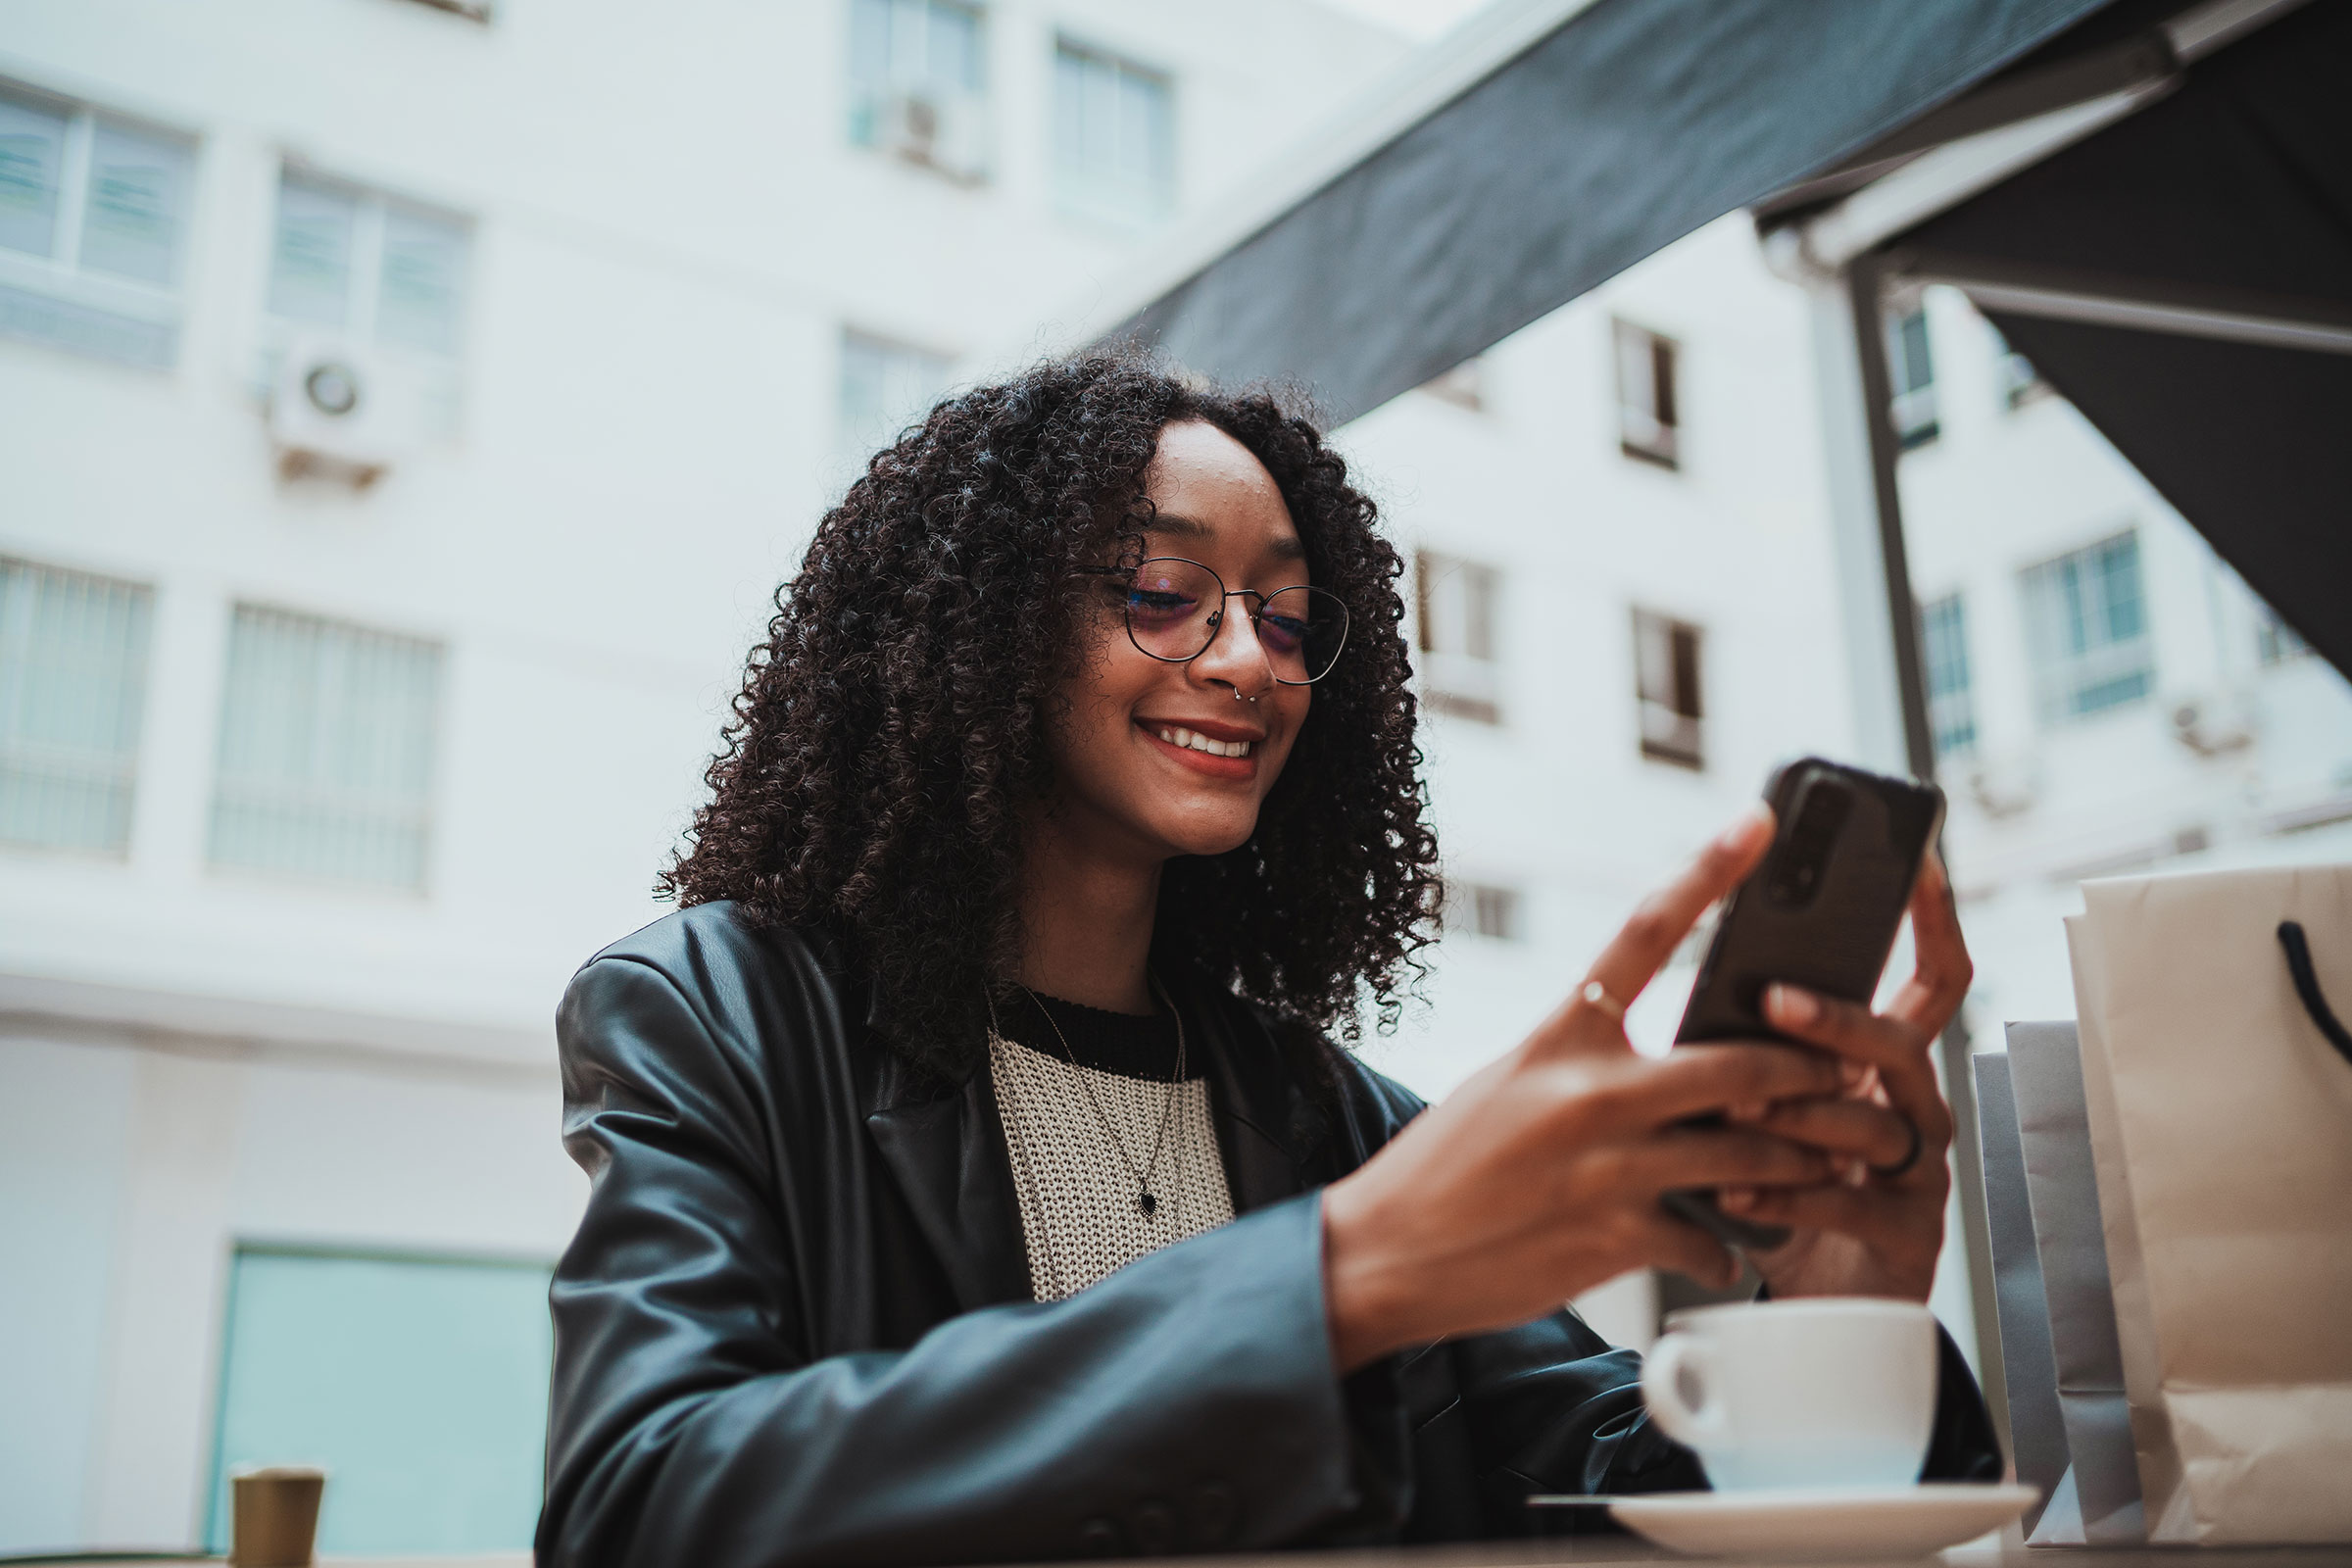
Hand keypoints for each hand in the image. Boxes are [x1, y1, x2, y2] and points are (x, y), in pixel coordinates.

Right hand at [1322, 805, 1850, 1371]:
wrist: (1387, 1254)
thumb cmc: (1443, 1167)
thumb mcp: (1508, 1083)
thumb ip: (1582, 1058)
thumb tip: (1652, 1043)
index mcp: (1558, 1036)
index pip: (1645, 931)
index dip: (1709, 871)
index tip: (1759, 823)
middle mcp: (1589, 1092)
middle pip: (1739, 1061)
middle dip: (1809, 1069)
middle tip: (1847, 1069)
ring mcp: (1608, 1167)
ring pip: (1747, 1152)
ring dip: (1794, 1159)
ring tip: (1819, 1162)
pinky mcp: (1619, 1238)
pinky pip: (1712, 1239)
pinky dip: (1731, 1247)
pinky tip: (1729, 1251)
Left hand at [1718, 851, 1972, 1302]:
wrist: (1816, 1310)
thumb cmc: (1781, 1188)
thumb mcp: (1766, 1107)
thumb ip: (1756, 1050)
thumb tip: (1709, 986)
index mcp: (1890, 1064)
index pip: (1931, 980)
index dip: (1933, 920)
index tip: (1914, 859)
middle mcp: (1917, 1106)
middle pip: (1900, 1042)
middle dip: (1837, 1018)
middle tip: (1774, 999)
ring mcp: (1920, 1172)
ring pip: (1873, 1122)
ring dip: (1801, 1112)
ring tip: (1741, 1111)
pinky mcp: (1906, 1236)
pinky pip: (1851, 1201)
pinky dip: (1789, 1194)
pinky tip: (1738, 1188)